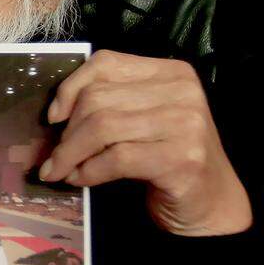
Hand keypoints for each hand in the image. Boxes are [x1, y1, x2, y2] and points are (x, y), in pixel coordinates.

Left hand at [40, 50, 250, 236]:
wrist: (210, 201)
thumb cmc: (166, 157)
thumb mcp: (141, 119)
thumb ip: (110, 103)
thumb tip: (54, 113)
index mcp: (171, 72)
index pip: (106, 63)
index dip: (69, 89)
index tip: (53, 117)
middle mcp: (182, 91)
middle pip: (98, 98)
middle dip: (67, 132)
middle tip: (56, 156)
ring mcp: (186, 124)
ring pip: (102, 127)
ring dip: (70, 154)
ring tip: (59, 170)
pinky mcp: (181, 159)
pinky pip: (116, 158)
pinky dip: (88, 171)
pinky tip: (80, 179)